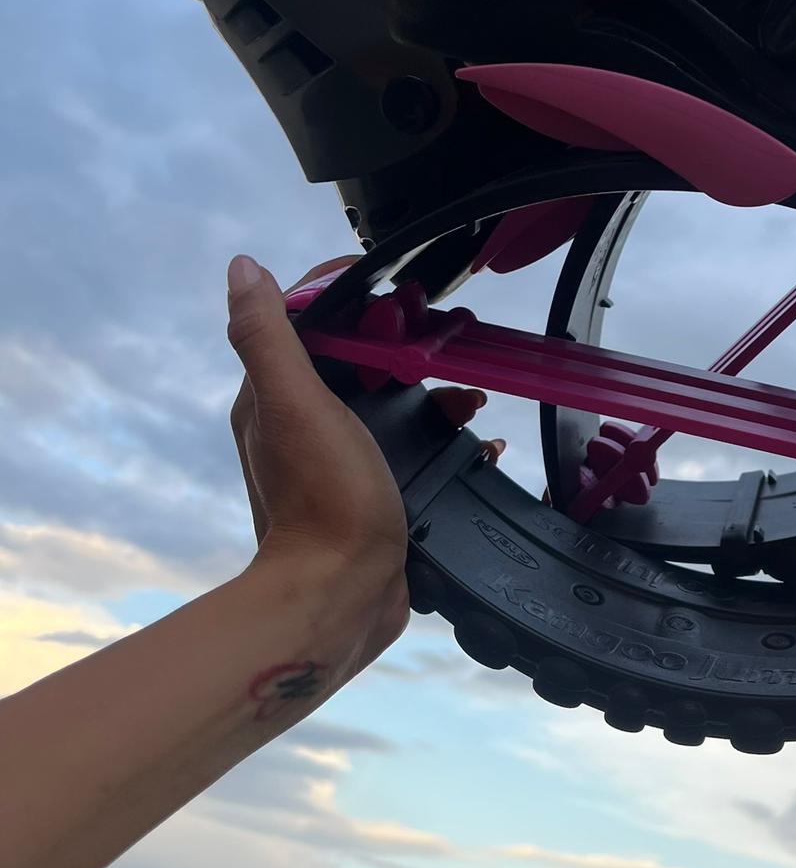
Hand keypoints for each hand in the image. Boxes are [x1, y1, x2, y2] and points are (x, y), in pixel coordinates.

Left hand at [227, 253, 503, 667]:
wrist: (342, 600)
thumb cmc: (322, 498)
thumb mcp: (294, 403)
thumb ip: (267, 336)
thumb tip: (242, 268)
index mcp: (274, 396)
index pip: (308, 320)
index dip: (350, 294)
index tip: (398, 285)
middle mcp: (301, 422)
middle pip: (356, 358)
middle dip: (403, 340)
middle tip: (448, 333)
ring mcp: (340, 458)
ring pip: (390, 400)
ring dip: (433, 389)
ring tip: (471, 394)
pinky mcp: (376, 489)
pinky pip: (414, 444)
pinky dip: (446, 433)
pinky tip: (481, 438)